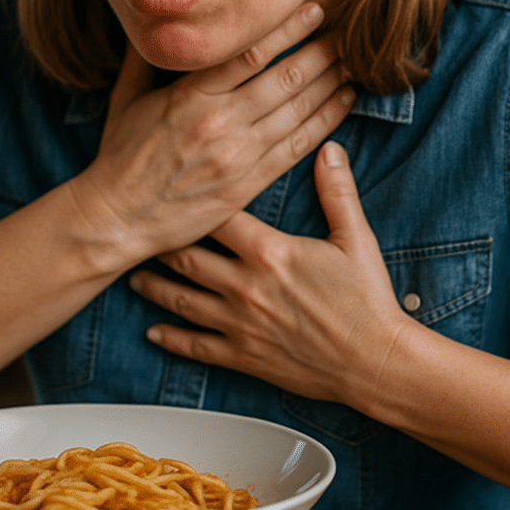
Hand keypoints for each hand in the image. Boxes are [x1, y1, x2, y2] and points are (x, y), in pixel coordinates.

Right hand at [67, 4, 355, 269]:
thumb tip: (155, 20)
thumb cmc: (118, 155)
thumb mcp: (125, 98)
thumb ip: (145, 59)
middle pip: (285, 79)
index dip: (289, 29)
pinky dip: (326, 122)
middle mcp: (220, 123)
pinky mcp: (247, 184)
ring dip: (331, 83)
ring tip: (354, 63)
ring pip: (298, 112)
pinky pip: (297, 148)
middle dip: (322, 53)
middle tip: (348, 33)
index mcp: (190, 96)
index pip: (250, 54)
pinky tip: (344, 103)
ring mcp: (237, 156)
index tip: (315, 9)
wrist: (117, 218)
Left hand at [127, 141, 411, 405]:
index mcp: (268, 251)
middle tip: (138, 231)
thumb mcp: (355, 237)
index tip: (173, 188)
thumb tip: (328, 148)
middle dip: (160, 243)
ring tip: (134, 277)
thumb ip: (337, 190)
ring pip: (183, 300)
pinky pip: (197, 346)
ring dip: (155, 287)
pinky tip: (153, 332)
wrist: (375, 361)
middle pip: (188, 257)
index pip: (217, 215)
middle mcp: (245, 285)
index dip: (193, 200)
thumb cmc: (367, 300)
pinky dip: (172, 339)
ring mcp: (240, 323)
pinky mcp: (244, 355)